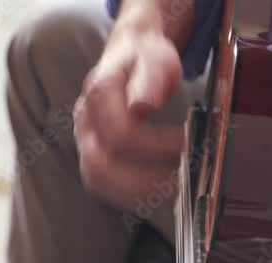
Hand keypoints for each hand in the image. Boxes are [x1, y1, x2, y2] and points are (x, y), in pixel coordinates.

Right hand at [73, 2, 189, 211]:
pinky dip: (128, 195)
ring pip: (97, 182)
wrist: (130, 57)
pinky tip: (156, 192)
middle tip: (180, 180)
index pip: (121, 135)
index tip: (187, 146)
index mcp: (99, 95)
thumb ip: (151, 78)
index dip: (156, 147)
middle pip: (100, 167)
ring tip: (171, 190)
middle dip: (143, 181)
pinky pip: (102, 186)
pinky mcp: (92, 156)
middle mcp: (85, 121)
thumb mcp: (156, 58)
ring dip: (135, 193)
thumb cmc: (146, 58)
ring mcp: (85, 141)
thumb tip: (142, 107)